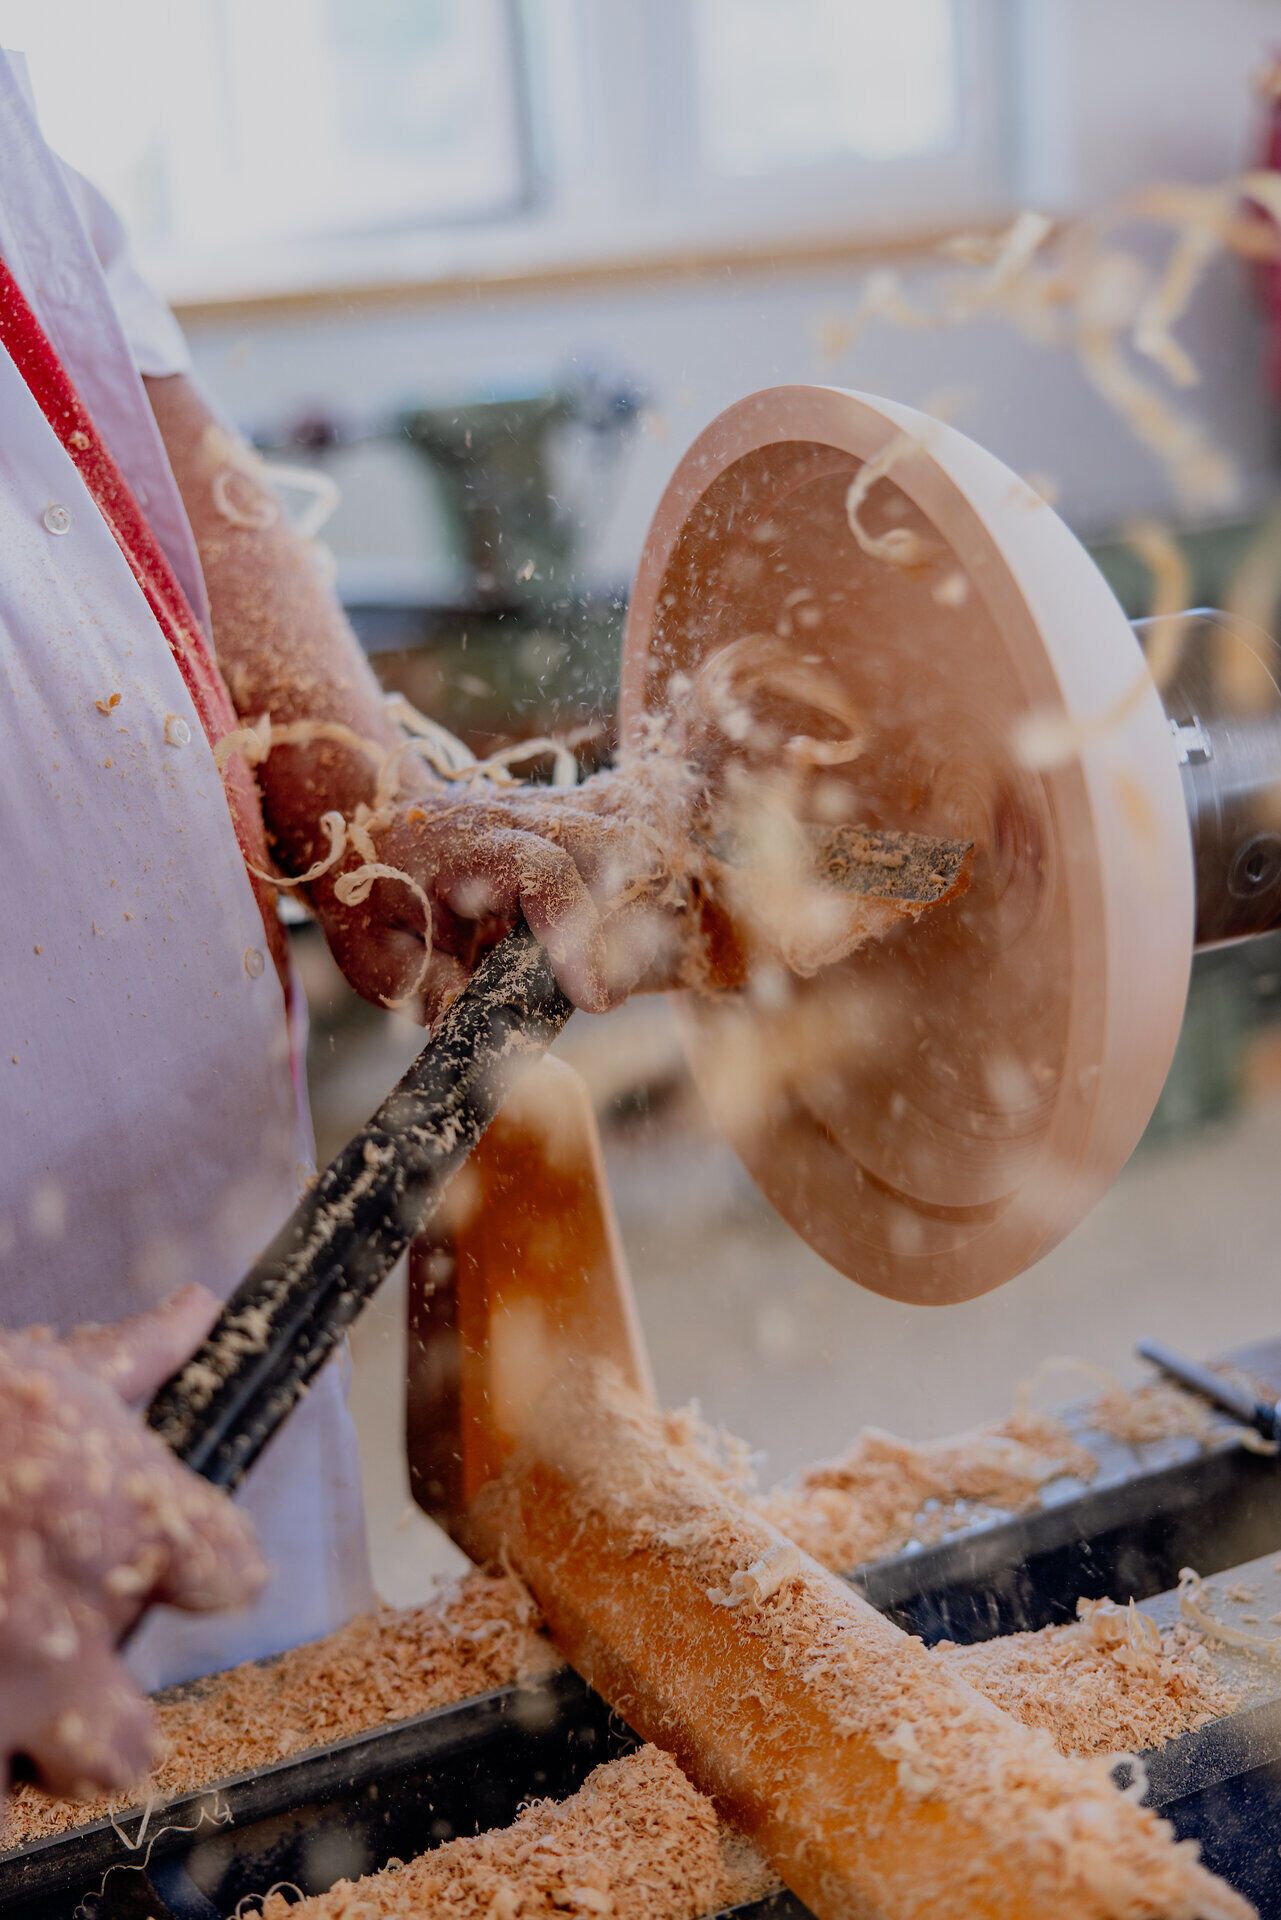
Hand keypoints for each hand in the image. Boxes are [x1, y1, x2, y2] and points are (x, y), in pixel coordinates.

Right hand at [0, 1288, 265, 1801]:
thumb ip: (132, 1356)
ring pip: (30, 1786)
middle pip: (126, 1744)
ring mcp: (0, 1698)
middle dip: (94, 1726)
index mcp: (135, 1526)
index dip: (203, 1566)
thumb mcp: (47, 1370)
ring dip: (11, 1751)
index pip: (231, 1575)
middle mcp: (78, 1630)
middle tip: (51, 1678)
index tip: (174, 1557)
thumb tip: (197, 1308)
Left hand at [311, 777, 675, 1020]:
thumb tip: (464, 1021)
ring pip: (621, 849)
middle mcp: (515, 819)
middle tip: (601, 995)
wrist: (369, 833)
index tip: (592, 998)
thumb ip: (423, 988)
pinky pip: (617, 858)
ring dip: (625, 916)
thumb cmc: (371, 899)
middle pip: (603, 851)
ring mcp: (547, 815)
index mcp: (465, 844)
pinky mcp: (567, 828)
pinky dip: (620, 905)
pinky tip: (601, 952)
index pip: (542, 873)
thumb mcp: (376, 956)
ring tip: (601, 977)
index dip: (575, 935)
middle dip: (618, 927)